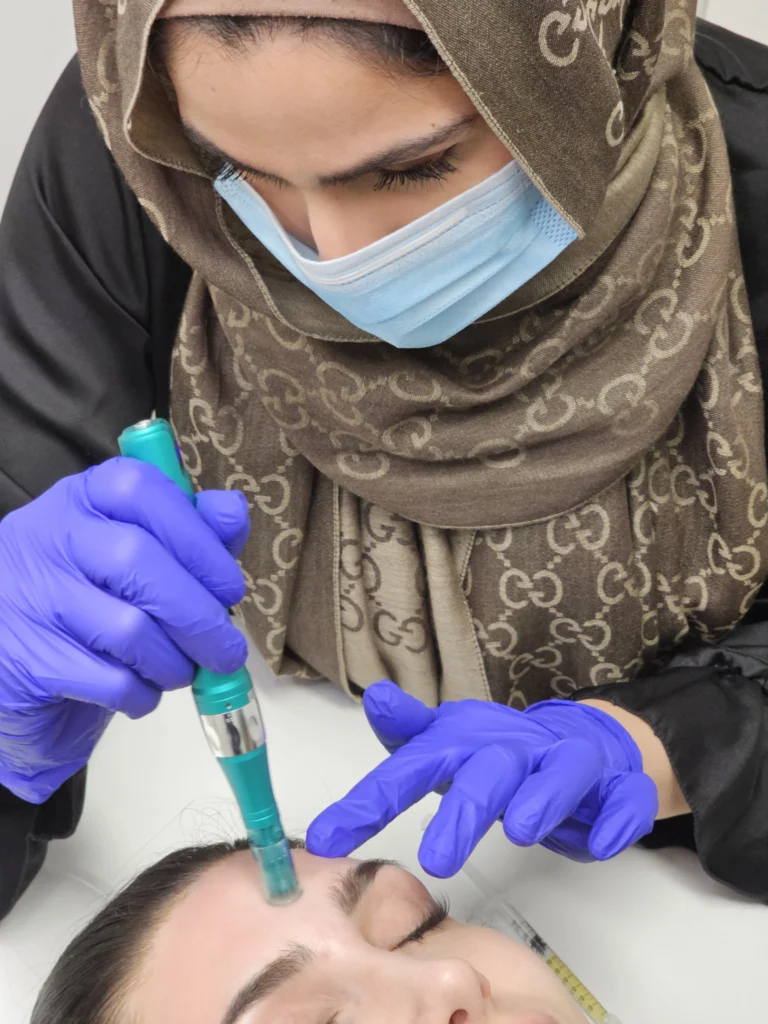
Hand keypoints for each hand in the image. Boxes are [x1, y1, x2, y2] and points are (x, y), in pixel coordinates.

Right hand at [0, 458, 250, 803]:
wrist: (16, 676)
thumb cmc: (90, 608)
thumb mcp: (139, 558)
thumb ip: (189, 534)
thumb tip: (231, 511)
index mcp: (81, 500)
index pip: (140, 488)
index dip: (198, 538)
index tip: (229, 587)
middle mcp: (47, 537)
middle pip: (137, 559)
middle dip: (198, 614)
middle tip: (226, 649)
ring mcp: (27, 597)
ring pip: (127, 628)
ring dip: (173, 662)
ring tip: (179, 672)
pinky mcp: (24, 660)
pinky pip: (107, 680)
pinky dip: (141, 694)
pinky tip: (140, 692)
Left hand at [307, 681, 657, 876]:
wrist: (584, 744)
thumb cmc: (502, 755)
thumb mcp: (446, 746)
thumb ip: (406, 737)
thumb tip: (374, 698)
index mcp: (467, 744)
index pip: (413, 767)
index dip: (372, 801)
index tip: (326, 839)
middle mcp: (518, 748)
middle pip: (492, 771)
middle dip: (466, 810)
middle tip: (437, 858)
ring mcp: (571, 764)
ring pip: (563, 772)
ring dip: (544, 797)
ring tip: (522, 830)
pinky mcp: (617, 787)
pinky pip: (623, 800)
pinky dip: (615, 820)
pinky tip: (599, 843)